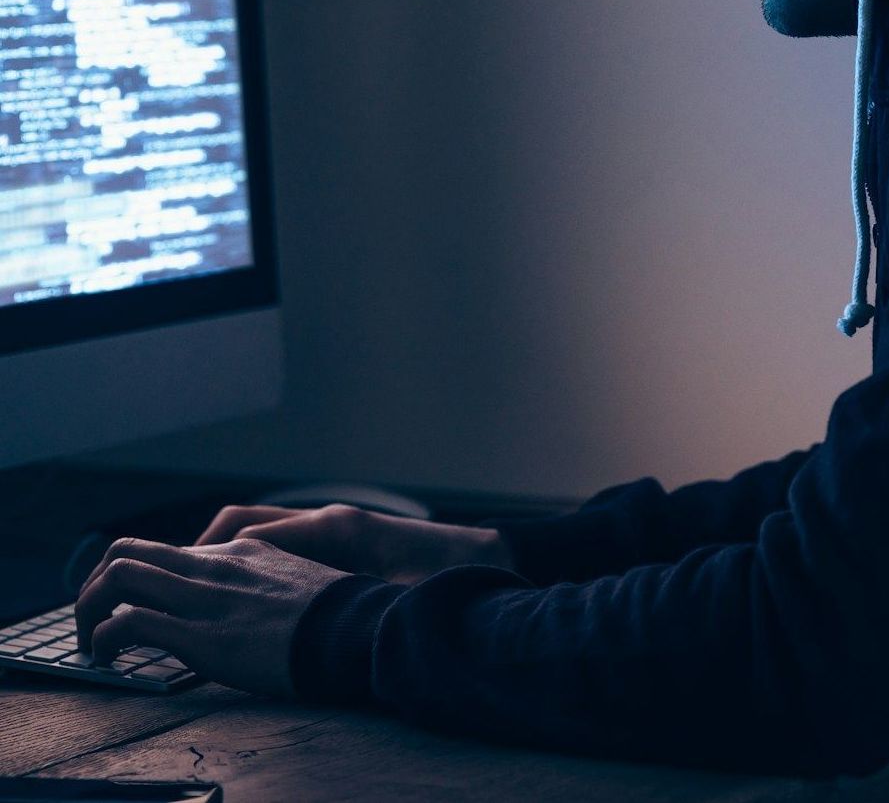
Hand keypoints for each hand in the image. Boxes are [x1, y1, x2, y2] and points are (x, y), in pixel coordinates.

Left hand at [75, 537, 348, 697]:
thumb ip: (270, 581)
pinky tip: (108, 660)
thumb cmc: (340, 618)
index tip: (137, 605)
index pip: (170, 551)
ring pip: (116, 576)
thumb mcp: (301, 582)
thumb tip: (255, 604)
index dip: (141, 578)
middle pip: (127, 550)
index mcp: (243, 552)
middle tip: (94, 617)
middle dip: (96, 584)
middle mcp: (216, 565)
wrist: (357, 631)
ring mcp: (205, 597)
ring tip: (91, 642)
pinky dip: (104, 640)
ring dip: (88, 608)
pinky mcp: (200, 635)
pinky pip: (127, 623)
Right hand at [193, 503, 514, 585]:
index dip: (209, 559)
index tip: (174, 584)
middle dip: (199, 550)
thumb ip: (353, 600)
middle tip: (163, 582)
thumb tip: (304, 609)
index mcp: (335, 527)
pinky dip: (250, 560)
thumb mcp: (395, 594)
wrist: (485, 556)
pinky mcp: (338, 541)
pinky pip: (278, 542)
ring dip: (222, 554)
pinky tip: (239, 592)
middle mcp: (327, 519)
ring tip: (188, 588)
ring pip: (257, 531)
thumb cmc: (445, 576)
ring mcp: (330, 527)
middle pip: (243, 523)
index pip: (252, 535)